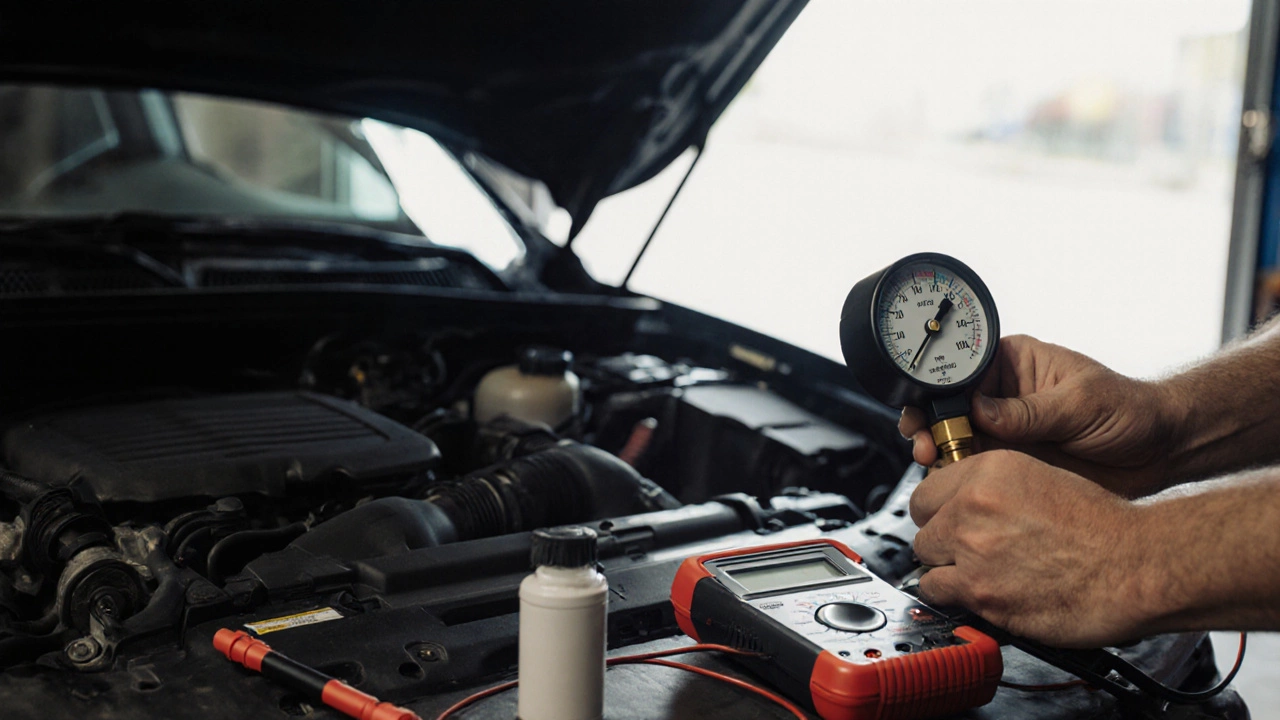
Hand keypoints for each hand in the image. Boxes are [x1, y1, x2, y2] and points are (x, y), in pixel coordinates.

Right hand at [898, 334, 1181, 497]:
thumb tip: (981, 411)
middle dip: (929, 423)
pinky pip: (971, 470)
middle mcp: (1000, 396)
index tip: (927, 410)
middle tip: (926, 443)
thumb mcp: (1080, 403)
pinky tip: (955, 482)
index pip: (961, 370)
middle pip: (947, 406)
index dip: (937, 389)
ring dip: (939, 452)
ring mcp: (1002, 432)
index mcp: (1012, 364)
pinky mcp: (1008, 464)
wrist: (1158, 454)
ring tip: (936, 463)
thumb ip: (1029, 410)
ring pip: (952, 440)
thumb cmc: (1129, 411)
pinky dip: (958, 478)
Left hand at [910, 450, 1153, 647]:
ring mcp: (973, 551)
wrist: (1136, 565)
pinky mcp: (981, 593)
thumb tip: (960, 501)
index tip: (946, 520)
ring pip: (926, 561)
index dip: (938, 509)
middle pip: (922, 527)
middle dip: (941, 540)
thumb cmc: (1103, 526)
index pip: (926, 490)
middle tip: (966, 550)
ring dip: (946, 569)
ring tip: (977, 573)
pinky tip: (979, 593)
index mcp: (988, 471)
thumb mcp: (1041, 477)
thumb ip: (992, 488)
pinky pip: (939, 594)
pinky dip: (954, 597)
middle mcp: (973, 507)